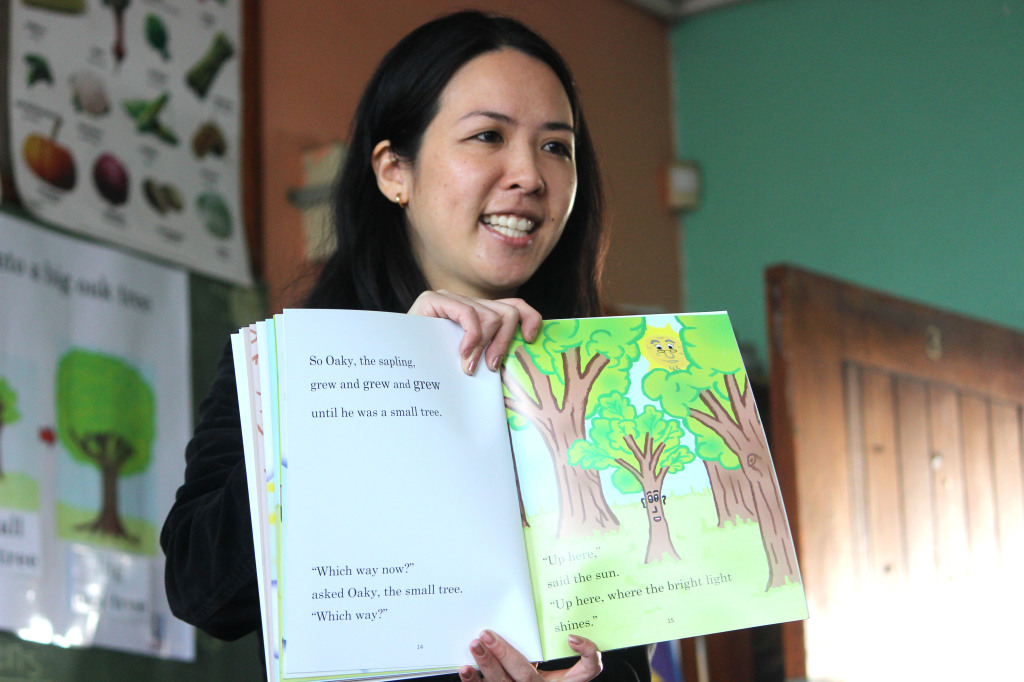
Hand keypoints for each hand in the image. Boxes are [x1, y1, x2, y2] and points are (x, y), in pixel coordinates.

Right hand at [407, 290, 541, 374]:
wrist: (396, 364)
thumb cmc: (435, 369)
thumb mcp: (473, 362)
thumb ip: (491, 354)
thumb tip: (521, 359)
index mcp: (479, 315)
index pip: (514, 307)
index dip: (530, 318)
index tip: (532, 339)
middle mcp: (467, 302)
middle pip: (508, 312)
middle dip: (504, 342)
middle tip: (491, 367)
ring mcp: (451, 298)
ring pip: (492, 316)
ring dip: (483, 346)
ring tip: (469, 367)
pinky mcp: (435, 299)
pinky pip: (469, 315)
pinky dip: (471, 337)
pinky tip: (463, 354)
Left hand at [458, 630, 601, 681]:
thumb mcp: (564, 675)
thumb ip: (567, 654)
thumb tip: (566, 635)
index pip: (586, 669)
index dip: (586, 653)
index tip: (572, 638)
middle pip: (525, 675)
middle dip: (505, 654)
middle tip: (488, 635)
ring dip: (486, 665)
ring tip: (475, 645)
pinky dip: (473, 680)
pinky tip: (465, 668)